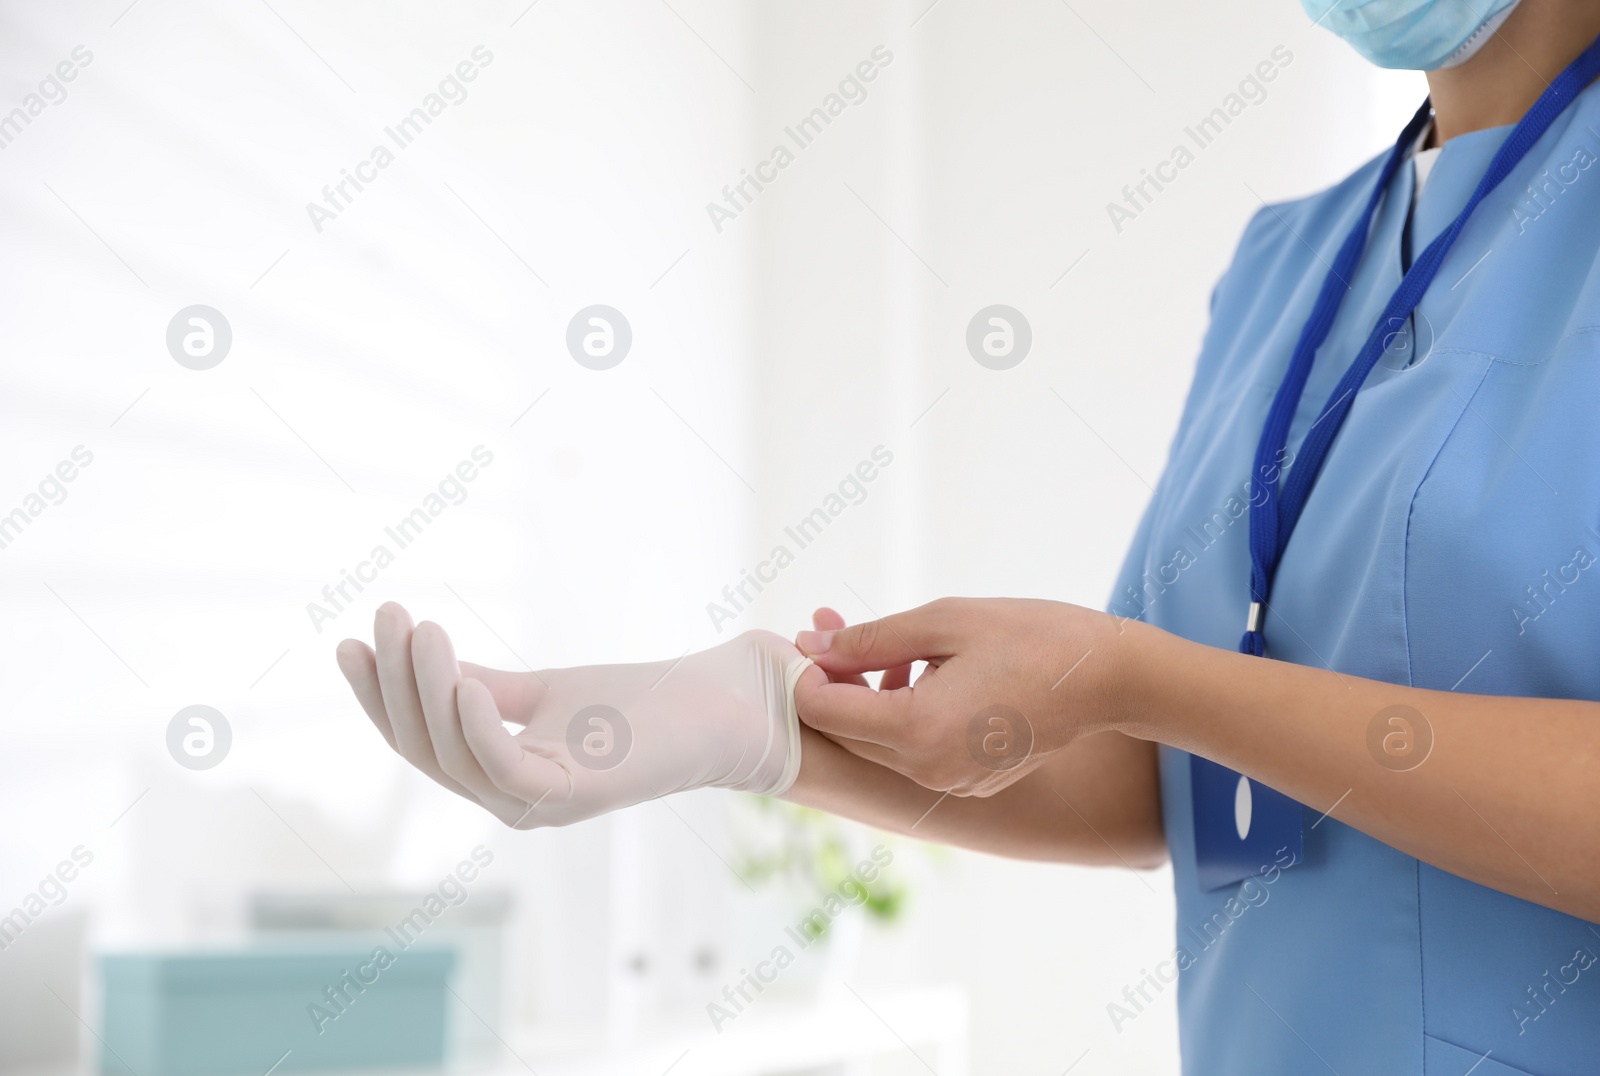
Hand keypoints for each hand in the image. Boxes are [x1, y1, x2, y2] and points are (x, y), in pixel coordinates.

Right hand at [336, 603, 815, 828]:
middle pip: (426, 747)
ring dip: (428, 687)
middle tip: (387, 614)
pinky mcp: (575, 796)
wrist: (719, 709)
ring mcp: (542, 806)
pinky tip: (461, 676)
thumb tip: (424, 661)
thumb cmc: (639, 703)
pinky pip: (502, 763)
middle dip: (396, 681)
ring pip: (455, 752)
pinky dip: (475, 722)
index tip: (351, 639)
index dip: (379, 695)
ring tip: (421, 626)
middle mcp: (512, 803)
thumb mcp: (545, 690)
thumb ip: (485, 688)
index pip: (419, 741)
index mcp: (500, 780)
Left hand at [793, 597, 1133, 795]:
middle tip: (830, 627)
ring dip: (868, 695)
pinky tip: (922, 671)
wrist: (1114, 679)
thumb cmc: (1036, 637)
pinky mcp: (972, 780)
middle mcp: (929, 769)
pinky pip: (915, 749)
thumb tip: (813, 644)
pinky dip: (904, 713)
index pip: (825, 711)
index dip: (804, 672)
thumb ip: (872, 637)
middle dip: (831, 680)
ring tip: (887, 644)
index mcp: (918, 730)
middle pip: (848, 731)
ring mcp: (952, 782)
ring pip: (881, 741)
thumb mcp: (946, 621)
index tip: (807, 632)